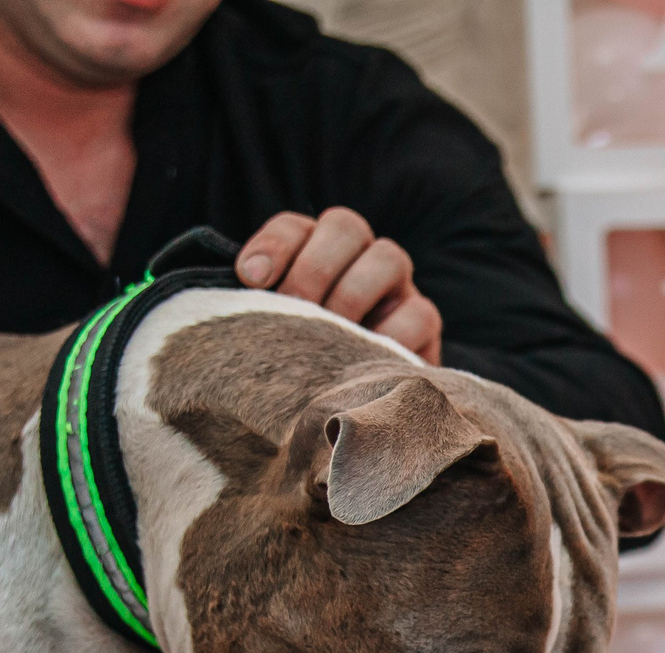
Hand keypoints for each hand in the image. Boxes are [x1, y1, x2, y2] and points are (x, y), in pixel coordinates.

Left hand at [237, 209, 443, 363]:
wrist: (354, 414)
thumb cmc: (305, 368)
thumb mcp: (277, 336)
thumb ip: (261, 314)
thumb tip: (239, 301)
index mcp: (315, 253)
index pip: (295, 227)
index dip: (274, 244)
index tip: (251, 278)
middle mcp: (359, 258)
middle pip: (346, 226)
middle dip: (314, 268)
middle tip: (294, 310)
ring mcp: (397, 287)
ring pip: (388, 257)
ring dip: (351, 295)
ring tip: (329, 336)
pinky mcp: (425, 323)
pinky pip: (417, 313)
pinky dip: (388, 334)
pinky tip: (361, 360)